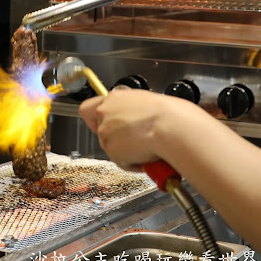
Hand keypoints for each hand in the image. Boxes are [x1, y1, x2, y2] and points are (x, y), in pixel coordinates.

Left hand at [78, 89, 196, 170]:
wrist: (171, 127)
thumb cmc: (168, 114)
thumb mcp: (146, 102)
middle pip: (99, 129)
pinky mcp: (110, 149)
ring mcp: (105, 131)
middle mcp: (105, 112)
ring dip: (125, 150)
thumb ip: (131, 109)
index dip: (96, 119)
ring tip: (145, 147)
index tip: (107, 124)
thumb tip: (134, 118)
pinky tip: (146, 155)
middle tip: (133, 140)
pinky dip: (133, 162)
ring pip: (110, 146)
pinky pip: (120, 160)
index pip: (88, 108)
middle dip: (114, 137)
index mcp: (115, 97)